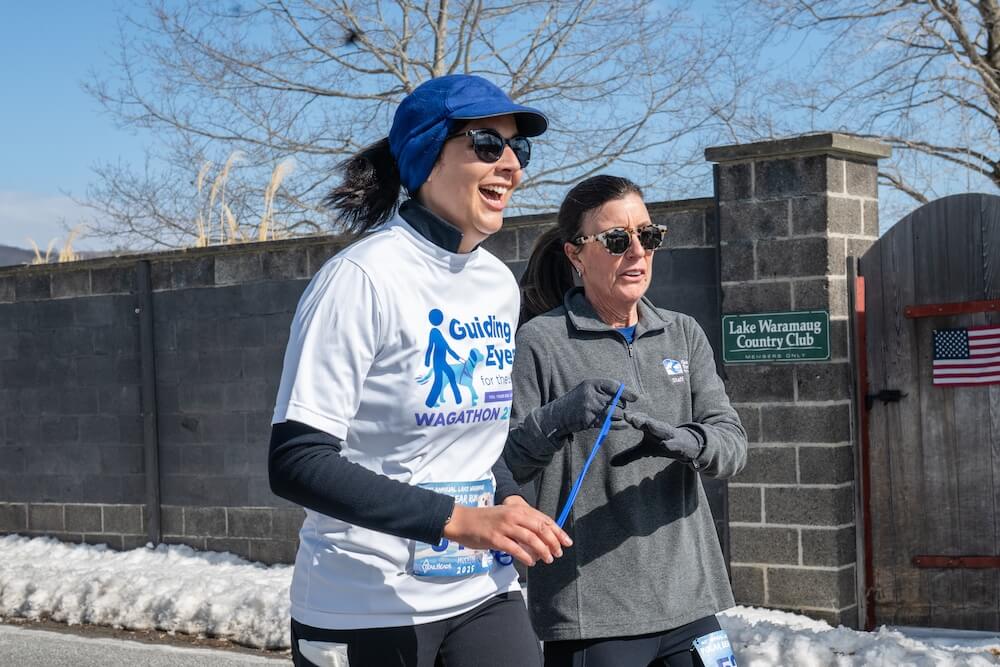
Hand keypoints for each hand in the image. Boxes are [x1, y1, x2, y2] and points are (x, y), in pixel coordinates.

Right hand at [442, 502, 572, 566]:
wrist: (462, 520)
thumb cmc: (485, 520)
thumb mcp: (506, 515)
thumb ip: (523, 522)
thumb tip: (542, 536)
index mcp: (518, 509)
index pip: (544, 519)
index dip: (558, 531)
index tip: (566, 542)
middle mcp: (513, 516)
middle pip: (540, 528)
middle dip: (553, 542)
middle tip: (558, 553)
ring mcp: (504, 527)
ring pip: (531, 539)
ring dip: (542, 550)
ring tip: (548, 559)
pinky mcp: (496, 538)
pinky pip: (515, 548)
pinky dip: (525, 556)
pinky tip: (531, 562)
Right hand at [538, 379, 638, 439]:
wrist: (558, 415)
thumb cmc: (576, 402)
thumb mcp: (587, 390)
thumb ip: (604, 391)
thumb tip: (629, 396)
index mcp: (591, 384)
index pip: (613, 386)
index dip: (626, 392)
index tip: (635, 397)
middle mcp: (591, 395)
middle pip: (617, 401)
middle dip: (622, 406)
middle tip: (619, 409)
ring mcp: (590, 408)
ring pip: (616, 413)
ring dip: (620, 416)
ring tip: (618, 416)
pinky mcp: (590, 421)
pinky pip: (611, 423)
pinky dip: (619, 425)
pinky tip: (623, 425)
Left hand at [610, 411, 703, 465]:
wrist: (688, 446)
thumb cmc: (663, 444)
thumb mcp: (645, 450)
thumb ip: (630, 454)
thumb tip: (612, 462)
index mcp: (650, 428)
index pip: (640, 421)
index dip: (632, 418)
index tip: (624, 415)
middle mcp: (660, 429)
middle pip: (649, 423)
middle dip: (641, 420)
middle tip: (631, 417)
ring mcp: (671, 436)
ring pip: (662, 430)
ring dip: (655, 427)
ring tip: (647, 425)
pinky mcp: (680, 445)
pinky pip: (674, 444)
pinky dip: (670, 444)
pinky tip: (665, 445)